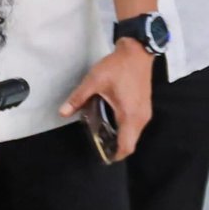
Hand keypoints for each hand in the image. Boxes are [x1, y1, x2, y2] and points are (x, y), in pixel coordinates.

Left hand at [59, 40, 154, 160]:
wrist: (137, 52)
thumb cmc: (117, 67)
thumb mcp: (94, 81)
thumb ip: (78, 98)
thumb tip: (63, 112)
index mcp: (130, 115)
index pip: (126, 145)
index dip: (115, 155)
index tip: (103, 157)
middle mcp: (141, 118)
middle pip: (131, 142)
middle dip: (115, 147)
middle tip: (98, 145)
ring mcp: (145, 112)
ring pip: (134, 134)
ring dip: (120, 137)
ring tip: (101, 133)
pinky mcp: (145, 106)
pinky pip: (136, 125)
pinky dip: (125, 128)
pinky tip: (110, 120)